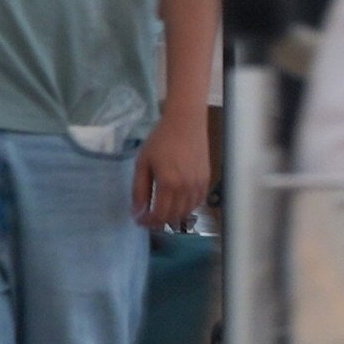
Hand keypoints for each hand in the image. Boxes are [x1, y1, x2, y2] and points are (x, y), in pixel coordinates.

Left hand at [132, 105, 211, 228]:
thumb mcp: (143, 163)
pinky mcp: (206, 179)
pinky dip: (187, 208)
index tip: (139, 220)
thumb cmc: (161, 139)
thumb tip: (137, 212)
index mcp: (168, 183)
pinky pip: (197, 202)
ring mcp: (199, 185)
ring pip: (187, 212)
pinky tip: (177, 203)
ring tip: (161, 212)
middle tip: (148, 217)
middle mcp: (186, 188)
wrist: (186, 122)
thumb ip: (139, 190)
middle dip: (158, 221)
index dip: (148, 222)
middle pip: (173, 216)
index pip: (159, 215)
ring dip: (173, 216)